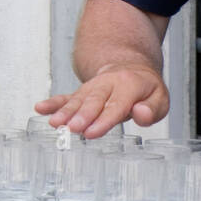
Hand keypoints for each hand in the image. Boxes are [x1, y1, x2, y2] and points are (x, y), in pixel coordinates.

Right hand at [35, 66, 168, 139]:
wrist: (130, 68)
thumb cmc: (145, 89)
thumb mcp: (160, 98)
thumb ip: (153, 109)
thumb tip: (141, 114)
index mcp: (130, 85)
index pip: (117, 105)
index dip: (104, 119)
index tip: (91, 132)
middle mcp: (109, 84)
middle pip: (94, 100)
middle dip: (82, 115)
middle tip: (71, 128)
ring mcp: (93, 87)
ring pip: (78, 99)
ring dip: (66, 111)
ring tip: (55, 123)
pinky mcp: (83, 92)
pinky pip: (67, 96)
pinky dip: (54, 102)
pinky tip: (40, 108)